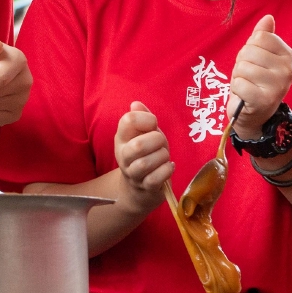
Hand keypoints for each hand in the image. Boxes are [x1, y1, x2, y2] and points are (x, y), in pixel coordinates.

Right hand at [110, 103, 175, 219]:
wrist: (139, 188)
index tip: (153, 124)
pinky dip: (166, 171)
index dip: (146, 119)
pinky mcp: (144, 187)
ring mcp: (132, 173)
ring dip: (162, 157)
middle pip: (137, 145)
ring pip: (145, 164)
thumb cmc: (147, 155)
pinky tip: (169, 167)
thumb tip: (136, 104)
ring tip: (165, 156)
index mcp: (122, 138)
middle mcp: (123, 155)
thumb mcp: (146, 134)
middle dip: (157, 141)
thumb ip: (142, 118)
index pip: (128, 120)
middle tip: (162, 143)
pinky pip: (154, 179)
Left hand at [229, 14, 291, 135]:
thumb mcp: (260, 57)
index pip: (260, 36)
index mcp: (290, 56)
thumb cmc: (255, 81)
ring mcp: (278, 86)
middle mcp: (289, 70)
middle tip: (249, 76)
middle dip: (242, 62)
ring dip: (238, 76)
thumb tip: (268, 17)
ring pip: (242, 66)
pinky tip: (245, 96)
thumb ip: (264, 36)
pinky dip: (236, 89)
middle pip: (250, 50)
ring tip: (247, 85)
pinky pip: (238, 83)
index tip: (256, 62)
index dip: (250, 47)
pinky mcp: (264, 100)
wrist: (253, 114)